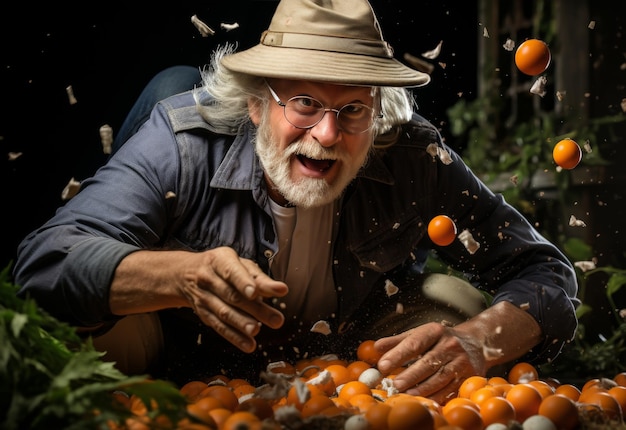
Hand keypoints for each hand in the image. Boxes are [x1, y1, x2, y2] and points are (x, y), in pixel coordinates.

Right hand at [110, 247, 288, 354]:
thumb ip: (260, 278)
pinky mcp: (204, 314)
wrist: (186, 275)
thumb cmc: (223, 267)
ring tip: (258, 331)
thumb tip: (281, 290)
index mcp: (219, 260)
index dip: (243, 283)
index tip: (255, 292)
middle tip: (276, 320)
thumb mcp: (240, 264)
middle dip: (255, 309)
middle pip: (232, 296)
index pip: (231, 272)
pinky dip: (234, 337)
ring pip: (224, 313)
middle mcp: (208, 278)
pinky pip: (219, 327)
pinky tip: (249, 345)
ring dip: (242, 324)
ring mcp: (203, 297)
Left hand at [374, 301, 542, 404]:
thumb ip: (397, 341)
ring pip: (441, 377)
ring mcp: (462, 361)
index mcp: (435, 331)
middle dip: (410, 375)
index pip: (414, 342)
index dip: (398, 354)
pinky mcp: (470, 376)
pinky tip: (424, 400)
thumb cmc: (439, 339)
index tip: (382, 365)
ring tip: (406, 394)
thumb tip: (375, 348)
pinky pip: (451, 389)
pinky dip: (437, 396)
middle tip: (394, 385)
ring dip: (422, 388)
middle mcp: (450, 344)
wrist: (475, 342)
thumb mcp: (419, 333)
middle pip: (428, 362)